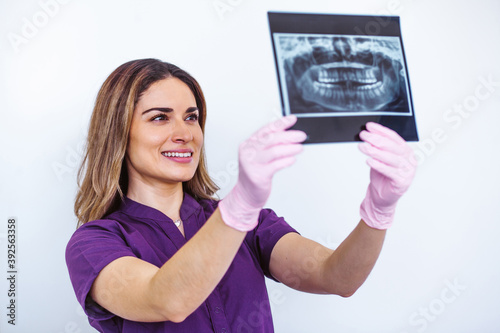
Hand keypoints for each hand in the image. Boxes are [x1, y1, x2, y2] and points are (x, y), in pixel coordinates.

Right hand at [219, 115, 306, 230]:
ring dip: (290, 148)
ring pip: (274, 151)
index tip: (292, 119)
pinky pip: (275, 165)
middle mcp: (248, 152)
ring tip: (299, 148)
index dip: (281, 123)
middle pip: (271, 139)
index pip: (266, 129)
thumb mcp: (261, 156)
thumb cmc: (255, 173)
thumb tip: (289, 134)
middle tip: (301, 135)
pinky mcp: (257, 175)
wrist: (246, 194)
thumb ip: (271, 145)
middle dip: (289, 135)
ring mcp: (251, 163)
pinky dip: (286, 161)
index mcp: (249, 144)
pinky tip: (292, 160)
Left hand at [358, 122, 416, 228]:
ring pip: (391, 158)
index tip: (369, 126)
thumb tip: (368, 134)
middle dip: (376, 139)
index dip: (381, 130)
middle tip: (363, 135)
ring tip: (363, 147)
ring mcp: (407, 171)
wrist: (382, 196)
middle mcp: (409, 160)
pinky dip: (379, 165)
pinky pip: (390, 172)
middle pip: (392, 146)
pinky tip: (369, 161)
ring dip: (375, 151)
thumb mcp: (379, 159)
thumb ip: (377, 148)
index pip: (394, 137)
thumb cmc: (382, 177)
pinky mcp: (402, 182)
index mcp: (405, 151)